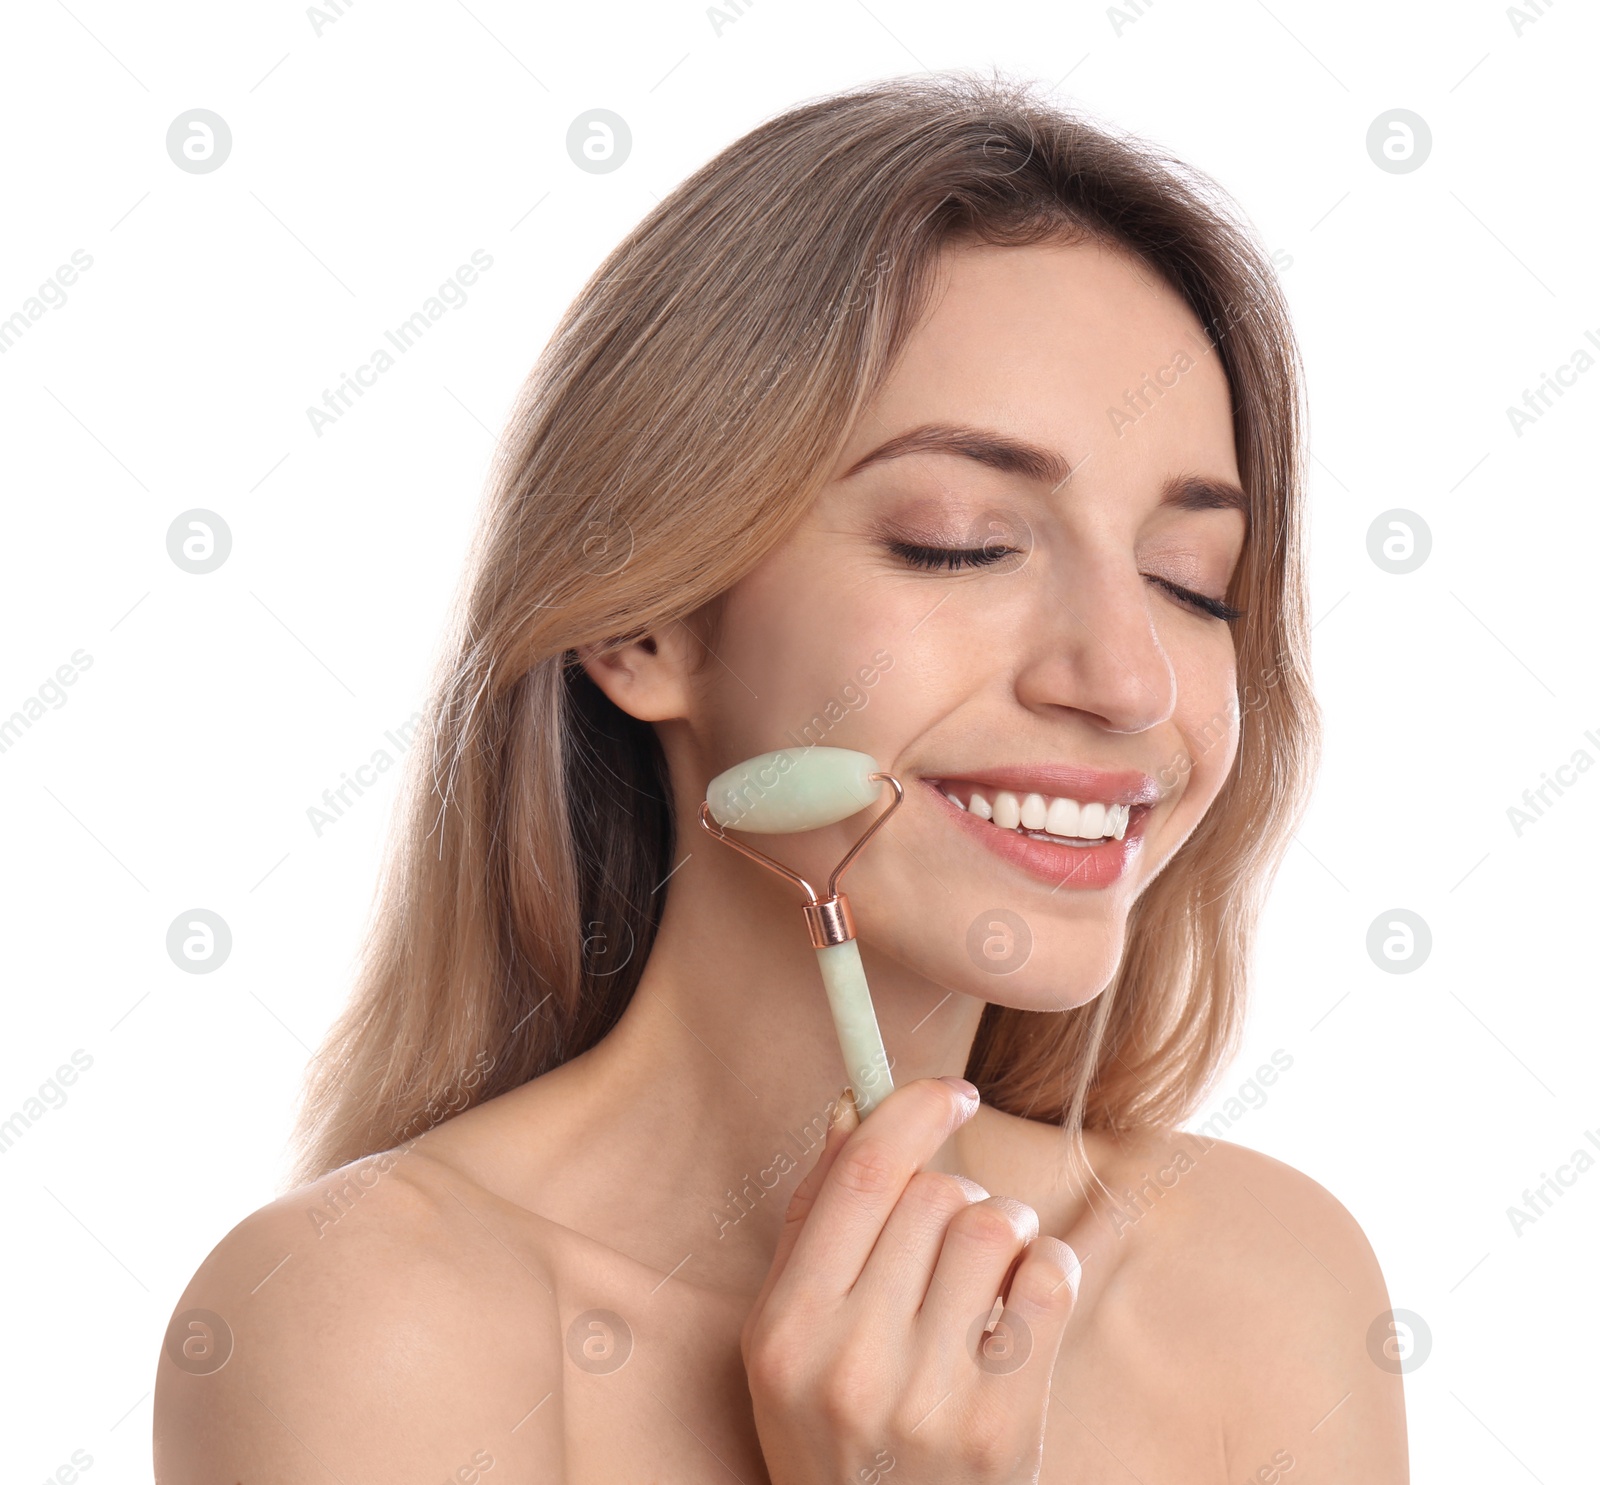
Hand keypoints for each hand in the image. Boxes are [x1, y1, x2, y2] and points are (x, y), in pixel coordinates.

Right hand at [740, 1076, 1079, 1483]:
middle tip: (955, 1231)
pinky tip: (1029, 1292)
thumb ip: (814, 1222)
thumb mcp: (789, 1339)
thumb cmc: (832, 1435)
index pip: (861, 1176)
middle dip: (957, 1192)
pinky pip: (1049, 1282)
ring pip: (995, 1227)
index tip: (953, 1091)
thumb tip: (851, 1110)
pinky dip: (1050, 1264)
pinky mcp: (1002, 1429)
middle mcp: (851, 1362)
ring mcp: (929, 1399)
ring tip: (995, 1263)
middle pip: (934, 1196)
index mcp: (785, 1329)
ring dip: (1007, 1224)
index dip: (912, 1111)